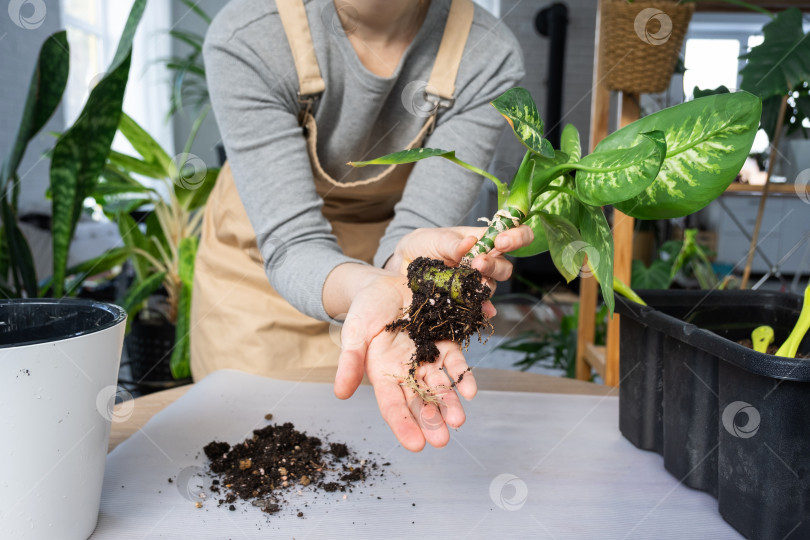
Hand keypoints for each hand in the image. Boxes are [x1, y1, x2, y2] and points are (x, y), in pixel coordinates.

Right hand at [333, 273, 475, 451]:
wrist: (386, 283)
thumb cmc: (365, 309)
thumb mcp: (354, 333)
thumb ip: (350, 361)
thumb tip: (340, 393)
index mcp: (382, 374)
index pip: (392, 406)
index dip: (403, 426)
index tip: (416, 446)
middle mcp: (406, 371)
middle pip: (420, 401)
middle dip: (431, 421)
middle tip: (442, 440)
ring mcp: (427, 358)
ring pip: (440, 386)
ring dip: (449, 404)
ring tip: (459, 420)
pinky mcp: (444, 342)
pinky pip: (455, 362)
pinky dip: (463, 376)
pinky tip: (470, 390)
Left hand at [385, 225, 533, 313]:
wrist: (405, 265)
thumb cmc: (424, 244)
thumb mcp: (436, 238)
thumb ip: (452, 242)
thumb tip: (471, 242)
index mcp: (484, 240)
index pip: (512, 235)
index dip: (516, 237)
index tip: (502, 241)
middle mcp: (485, 261)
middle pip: (505, 267)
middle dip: (494, 265)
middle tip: (479, 263)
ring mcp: (476, 281)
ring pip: (493, 286)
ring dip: (485, 284)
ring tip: (473, 281)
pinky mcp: (467, 299)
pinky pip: (479, 306)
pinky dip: (483, 308)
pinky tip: (483, 310)